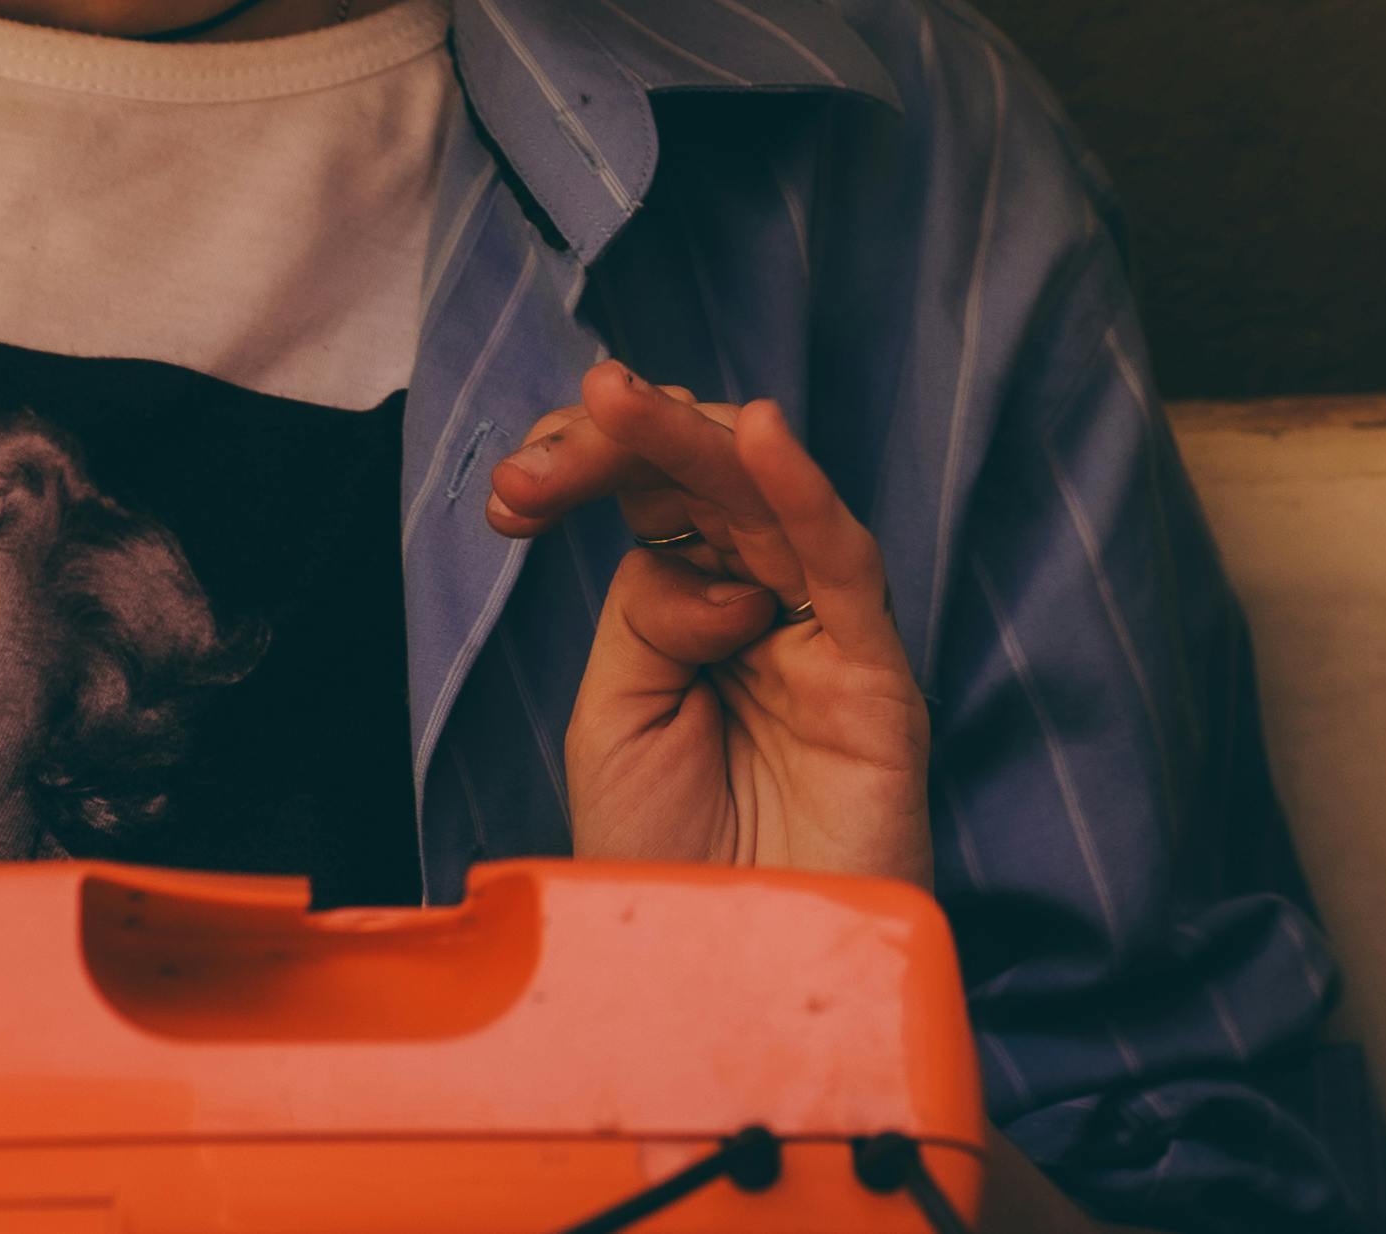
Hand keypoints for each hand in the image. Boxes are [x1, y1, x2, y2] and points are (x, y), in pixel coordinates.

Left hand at [487, 352, 938, 886]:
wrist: (726, 984)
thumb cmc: (670, 862)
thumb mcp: (613, 722)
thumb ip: (645, 620)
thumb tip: (704, 569)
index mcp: (695, 614)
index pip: (651, 500)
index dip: (587, 469)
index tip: (512, 494)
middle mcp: (764, 606)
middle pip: (703, 482)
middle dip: (621, 444)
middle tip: (545, 450)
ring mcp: (821, 634)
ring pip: (764, 501)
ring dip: (691, 439)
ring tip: (616, 401)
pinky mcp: (873, 673)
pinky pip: (842, 565)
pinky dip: (804, 495)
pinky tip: (759, 436)